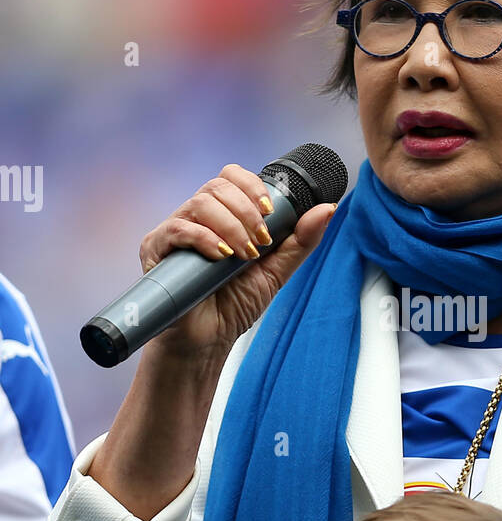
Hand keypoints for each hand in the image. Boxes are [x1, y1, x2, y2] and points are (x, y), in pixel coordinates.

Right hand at [139, 164, 337, 354]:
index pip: (231, 178)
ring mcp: (174, 232)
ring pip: (200, 203)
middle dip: (247, 211)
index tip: (270, 212)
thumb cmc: (235, 306)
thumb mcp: (276, 271)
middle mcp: (196, 218)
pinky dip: (204, 238)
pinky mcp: (155, 250)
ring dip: (231, 226)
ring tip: (244, 255)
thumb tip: (327, 208)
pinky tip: (221, 257)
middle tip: (261, 243)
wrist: (207, 342)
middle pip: (217, 186)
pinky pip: (177, 228)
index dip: (252, 187)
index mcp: (222, 216)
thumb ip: (300, 240)